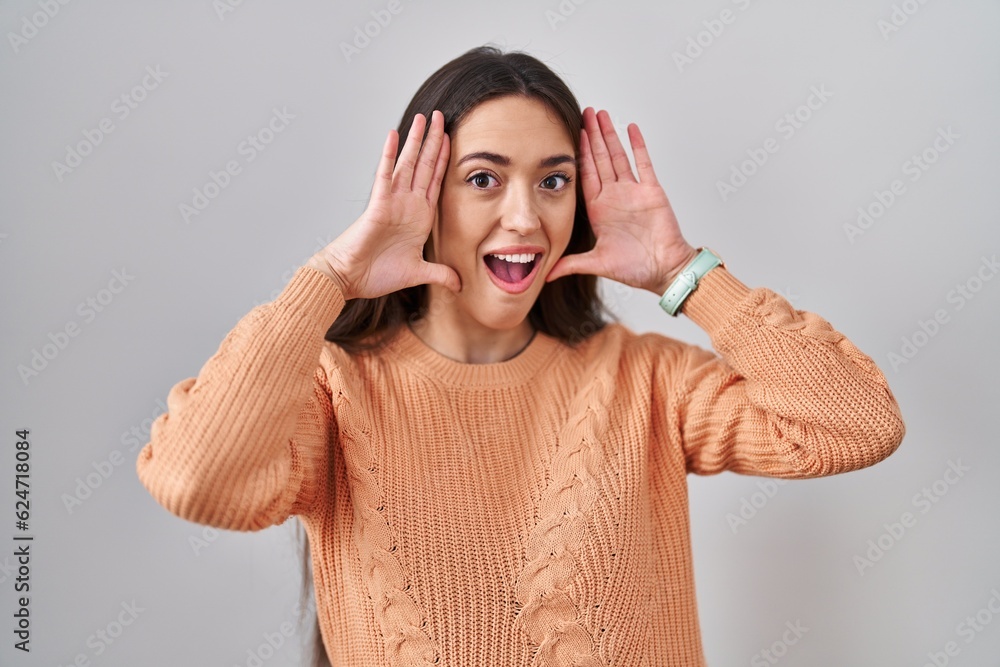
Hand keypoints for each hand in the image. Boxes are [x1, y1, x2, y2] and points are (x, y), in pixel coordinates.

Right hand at [310, 110, 460, 300]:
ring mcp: (392, 202)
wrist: (351, 279)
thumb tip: (460, 284)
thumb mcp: (418, 273)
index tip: (453, 140)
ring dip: (416, 141)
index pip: (435, 181)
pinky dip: (389, 155)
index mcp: (418, 216)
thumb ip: (440, 274)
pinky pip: (385, 175)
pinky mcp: (378, 205)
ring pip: (408, 164)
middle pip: (424, 166)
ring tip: (425, 118)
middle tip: (443, 116)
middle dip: (434, 141)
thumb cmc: (377, 274)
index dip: (444, 161)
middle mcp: (407, 204)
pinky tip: (394, 135)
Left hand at [544, 107, 697, 295]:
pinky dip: (637, 145)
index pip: (585, 175)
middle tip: (584, 112)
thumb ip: (572, 264)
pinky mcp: (652, 191)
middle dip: (592, 136)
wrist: (664, 271)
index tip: (571, 135)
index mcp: (599, 209)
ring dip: (610, 135)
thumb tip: (547, 275)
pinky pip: (644, 163)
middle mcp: (614, 196)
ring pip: (618, 156)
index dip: (579, 154)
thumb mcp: (597, 264)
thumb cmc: (635, 269)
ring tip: (602, 114)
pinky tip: (631, 128)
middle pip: (600, 159)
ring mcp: (633, 192)